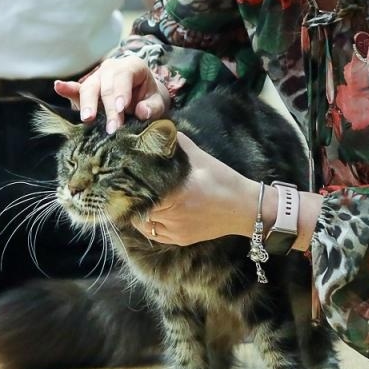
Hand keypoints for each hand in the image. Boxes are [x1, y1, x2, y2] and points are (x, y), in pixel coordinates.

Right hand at [53, 55, 168, 132]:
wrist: (144, 99)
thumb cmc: (151, 100)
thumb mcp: (159, 103)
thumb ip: (153, 107)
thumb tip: (142, 112)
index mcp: (132, 66)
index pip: (124, 77)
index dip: (121, 93)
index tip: (121, 109)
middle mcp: (112, 68)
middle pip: (105, 85)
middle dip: (107, 107)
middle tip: (112, 128)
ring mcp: (97, 77)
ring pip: (89, 88)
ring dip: (88, 105)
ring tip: (88, 119)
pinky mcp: (87, 88)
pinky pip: (76, 89)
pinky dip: (67, 89)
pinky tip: (58, 86)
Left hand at [139, 134, 259, 245]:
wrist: (245, 208)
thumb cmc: (224, 180)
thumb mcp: (200, 158)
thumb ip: (176, 144)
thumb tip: (156, 129)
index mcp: (174, 195)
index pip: (138, 192)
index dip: (128, 184)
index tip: (123, 176)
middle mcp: (172, 216)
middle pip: (138, 208)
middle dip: (132, 197)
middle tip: (128, 185)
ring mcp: (175, 231)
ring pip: (143, 223)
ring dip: (138, 211)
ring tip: (137, 197)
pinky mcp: (180, 239)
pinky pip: (155, 234)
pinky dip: (148, 224)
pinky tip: (149, 212)